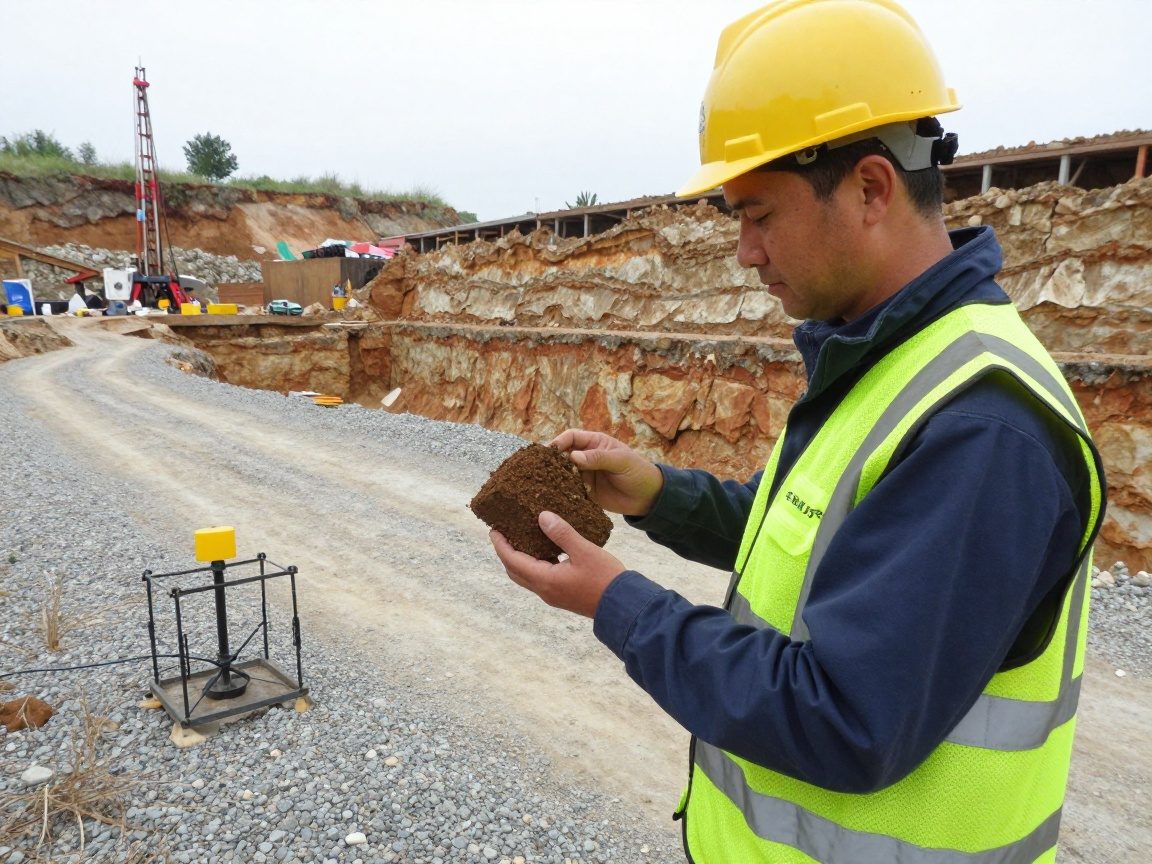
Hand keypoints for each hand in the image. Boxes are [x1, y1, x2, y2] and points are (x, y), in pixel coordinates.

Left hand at [490, 511, 624, 617]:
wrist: (622, 605)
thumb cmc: (605, 578)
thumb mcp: (584, 551)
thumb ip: (562, 533)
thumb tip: (542, 516)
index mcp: (545, 580)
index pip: (512, 561)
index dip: (501, 545)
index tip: (494, 530)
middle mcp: (544, 590)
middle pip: (515, 571)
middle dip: (506, 553)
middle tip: (504, 534)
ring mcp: (553, 595)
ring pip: (527, 576)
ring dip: (519, 560)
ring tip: (521, 539)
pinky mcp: (562, 595)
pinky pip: (539, 579)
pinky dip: (534, 564)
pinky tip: (544, 550)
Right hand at [550, 429, 662, 516]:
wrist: (648, 497)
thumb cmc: (637, 472)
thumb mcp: (620, 461)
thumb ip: (598, 458)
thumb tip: (573, 456)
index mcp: (595, 443)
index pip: (572, 437)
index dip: (560, 441)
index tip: (550, 451)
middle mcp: (586, 457)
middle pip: (563, 454)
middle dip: (553, 460)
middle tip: (541, 468)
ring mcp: (584, 474)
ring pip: (563, 472)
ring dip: (555, 476)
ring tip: (544, 483)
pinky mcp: (585, 491)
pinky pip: (569, 489)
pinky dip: (562, 491)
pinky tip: (554, 495)